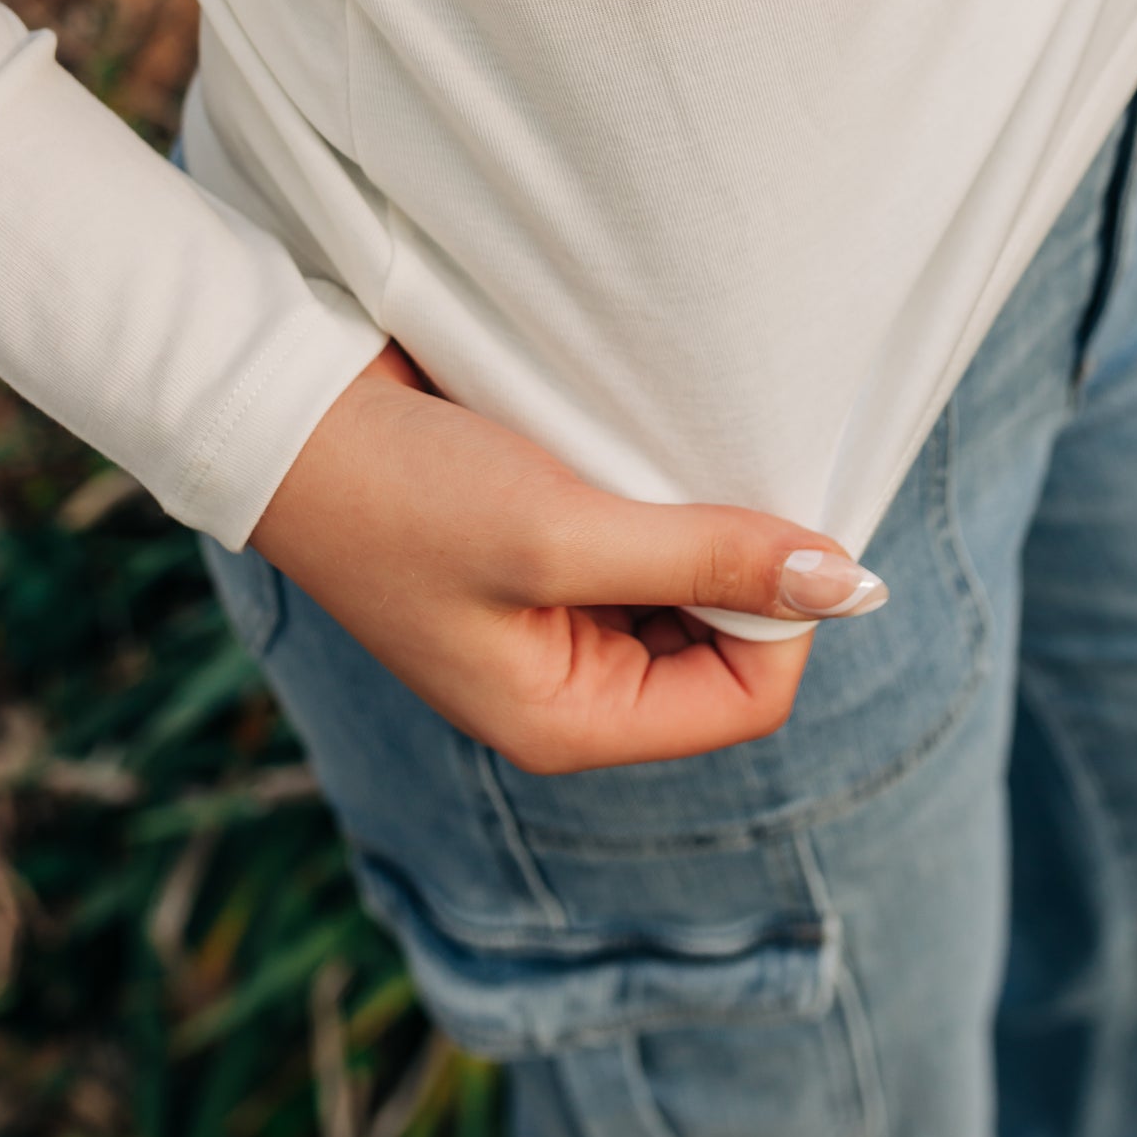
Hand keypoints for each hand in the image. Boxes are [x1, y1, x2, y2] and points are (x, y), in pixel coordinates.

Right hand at [247, 342, 888, 773]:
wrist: (288, 415)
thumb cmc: (405, 494)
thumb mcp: (562, 531)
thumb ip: (706, 556)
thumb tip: (847, 580)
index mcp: (568, 721)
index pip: (744, 699)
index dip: (782, 615)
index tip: (776, 520)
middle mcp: (569, 685)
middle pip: (723, 648)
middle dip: (743, 568)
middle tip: (723, 476)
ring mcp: (552, 620)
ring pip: (687, 589)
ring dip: (701, 525)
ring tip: (668, 455)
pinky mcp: (539, 555)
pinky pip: (640, 545)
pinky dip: (659, 499)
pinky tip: (636, 445)